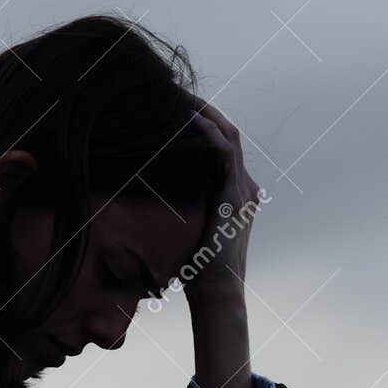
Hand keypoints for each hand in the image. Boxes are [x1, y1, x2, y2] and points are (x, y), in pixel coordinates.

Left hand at [184, 94, 260, 306]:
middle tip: (172, 93)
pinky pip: (225, 152)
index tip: (173, 108)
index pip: (222, 145)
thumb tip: (143, 200)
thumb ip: (177, 211)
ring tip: (176, 97)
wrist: (217, 294)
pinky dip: (207, 132)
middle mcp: (244, 188)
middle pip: (227, 132)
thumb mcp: (186, 232)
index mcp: (235, 194)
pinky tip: (186, 120)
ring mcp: (242, 191)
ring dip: (203, 113)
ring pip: (228, 135)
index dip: (202, 123)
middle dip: (201, 110)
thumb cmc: (196, 272)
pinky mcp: (234, 197)